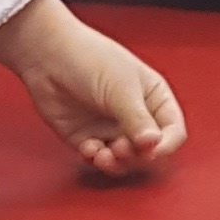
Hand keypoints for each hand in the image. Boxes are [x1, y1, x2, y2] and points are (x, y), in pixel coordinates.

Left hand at [0, 0, 185, 178]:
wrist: (46, 55)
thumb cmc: (88, 58)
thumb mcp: (120, 87)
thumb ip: (137, 119)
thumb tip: (153, 145)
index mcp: (153, 98)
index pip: (173, 131)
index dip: (166, 145)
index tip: (152, 150)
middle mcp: (135, 117)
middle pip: (150, 153)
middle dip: (138, 157)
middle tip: (122, 149)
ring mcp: (110, 129)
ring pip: (126, 162)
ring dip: (117, 164)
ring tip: (104, 155)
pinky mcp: (87, 139)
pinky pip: (99, 160)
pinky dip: (95, 160)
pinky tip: (88, 148)